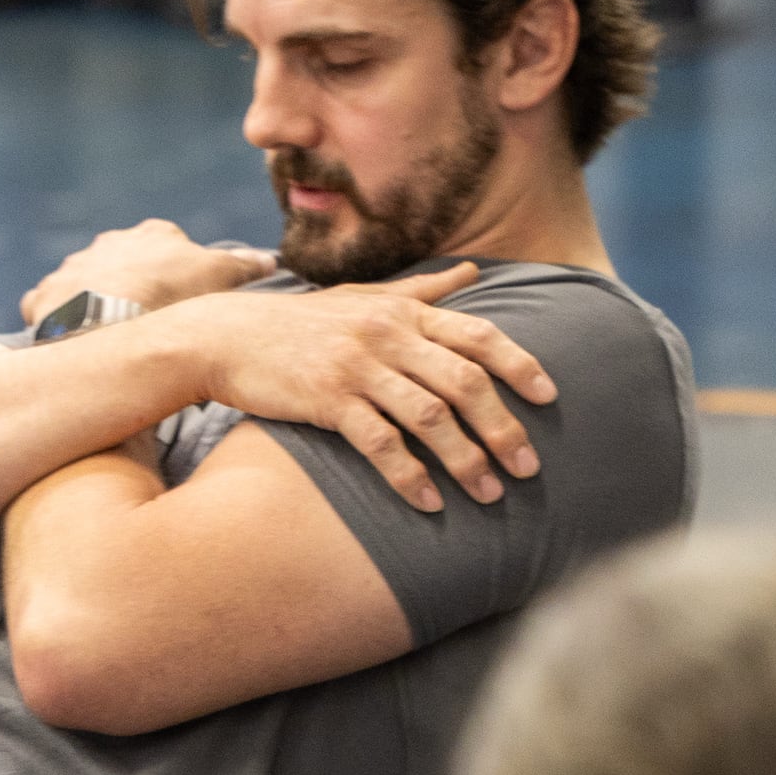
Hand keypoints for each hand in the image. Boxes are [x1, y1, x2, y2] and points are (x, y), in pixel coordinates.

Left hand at [19, 218, 272, 327]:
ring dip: (90, 303)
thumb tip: (270, 259)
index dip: (173, 275)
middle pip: (120, 264)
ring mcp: (72, 268)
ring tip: (105, 336)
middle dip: (128, 286)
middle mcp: (107, 243)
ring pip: (82, 284)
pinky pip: (45, 306)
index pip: (166, 247)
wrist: (116, 320)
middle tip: (141, 321)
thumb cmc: (176, 297)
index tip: (177, 299)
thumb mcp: (222, 277)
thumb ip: (245, 266)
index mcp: (152, 234)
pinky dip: (55, 320)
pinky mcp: (43, 297)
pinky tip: (68, 340)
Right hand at [167, 268, 556, 511]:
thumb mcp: (362, 295)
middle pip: (465, 380)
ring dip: (465, 458)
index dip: (520, 365)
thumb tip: (473, 272)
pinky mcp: (326, 399)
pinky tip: (429, 502)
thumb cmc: (300, 321)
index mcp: (402, 311)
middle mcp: (387, 334)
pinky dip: (409, 475)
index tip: (549, 398)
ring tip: (489, 493)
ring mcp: (356, 366)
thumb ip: (421, 290)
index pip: (478, 334)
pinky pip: (380, 442)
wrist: (226, 336)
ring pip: (430, 415)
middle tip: (527, 467)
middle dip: (503, 426)